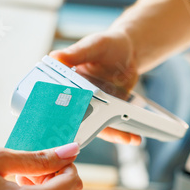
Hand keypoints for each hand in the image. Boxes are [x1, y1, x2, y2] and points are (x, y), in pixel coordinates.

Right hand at [50, 30, 141, 144]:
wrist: (130, 51)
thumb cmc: (107, 45)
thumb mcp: (92, 46)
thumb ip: (76, 53)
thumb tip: (55, 56)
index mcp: (65, 83)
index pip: (55, 102)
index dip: (55, 117)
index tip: (60, 129)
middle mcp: (77, 99)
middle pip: (76, 121)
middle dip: (83, 134)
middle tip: (90, 144)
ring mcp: (94, 108)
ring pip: (96, 127)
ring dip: (111, 135)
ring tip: (126, 139)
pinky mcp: (109, 112)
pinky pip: (112, 125)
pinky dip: (123, 133)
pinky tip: (134, 137)